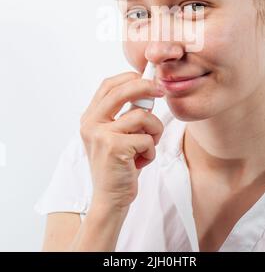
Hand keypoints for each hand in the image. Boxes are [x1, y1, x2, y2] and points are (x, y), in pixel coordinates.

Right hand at [80, 71, 164, 211]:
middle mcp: (91, 124)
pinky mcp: (114, 148)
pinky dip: (150, 151)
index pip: (108, 85)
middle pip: (122, 91)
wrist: (110, 199)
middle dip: (146, 87)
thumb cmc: (119, 166)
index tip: (147, 79)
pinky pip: (146, 139)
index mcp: (90, 118)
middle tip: (161, 90)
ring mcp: (101, 135)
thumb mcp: (116, 135)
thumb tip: (147, 91)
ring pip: (141, 116)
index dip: (129, 78)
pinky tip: (140, 162)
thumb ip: (125, 114)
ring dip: (154, 131)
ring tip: (148, 146)